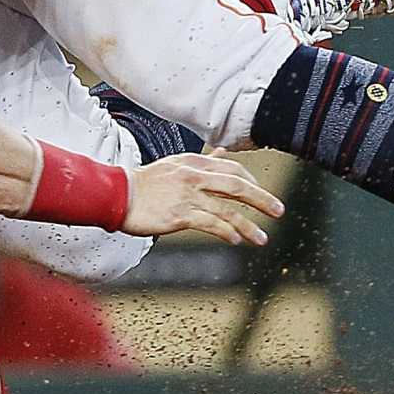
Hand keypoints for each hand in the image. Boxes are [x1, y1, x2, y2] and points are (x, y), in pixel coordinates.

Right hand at [121, 148, 283, 244]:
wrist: (115, 195)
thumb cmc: (145, 183)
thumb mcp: (175, 165)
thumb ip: (202, 161)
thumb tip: (222, 153)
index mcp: (193, 162)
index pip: (233, 169)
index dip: (252, 182)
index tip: (262, 194)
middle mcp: (193, 176)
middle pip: (237, 186)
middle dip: (262, 199)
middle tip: (278, 210)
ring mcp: (187, 195)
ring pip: (227, 209)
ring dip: (249, 225)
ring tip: (262, 237)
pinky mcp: (179, 215)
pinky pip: (210, 224)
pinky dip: (227, 232)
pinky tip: (236, 240)